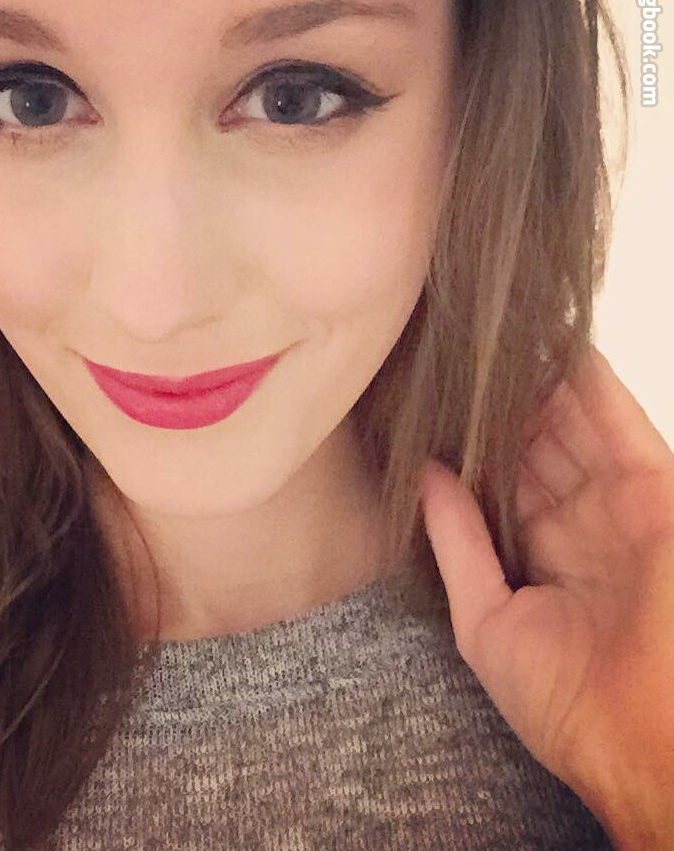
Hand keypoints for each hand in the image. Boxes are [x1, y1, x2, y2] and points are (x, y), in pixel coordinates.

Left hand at [418, 343, 673, 843]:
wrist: (643, 744)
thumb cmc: (567, 703)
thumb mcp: (488, 619)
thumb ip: (458, 543)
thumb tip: (426, 476)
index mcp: (544, 552)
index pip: (503, 478)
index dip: (473, 441)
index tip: (435, 401)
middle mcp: (582, 522)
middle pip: (536, 443)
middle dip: (500, 402)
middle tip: (455, 354)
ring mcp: (619, 505)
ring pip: (573, 424)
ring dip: (539, 381)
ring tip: (495, 333)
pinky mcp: (656, 493)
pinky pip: (619, 423)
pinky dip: (590, 383)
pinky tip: (556, 342)